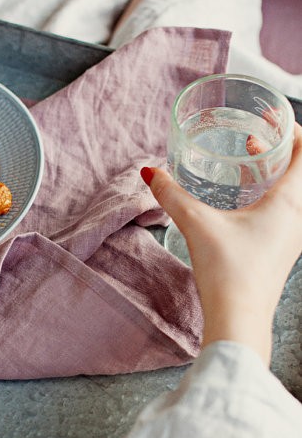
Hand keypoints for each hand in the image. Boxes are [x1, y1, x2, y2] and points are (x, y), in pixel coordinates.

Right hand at [141, 124, 301, 363]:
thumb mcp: (196, 224)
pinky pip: (288, 209)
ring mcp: (294, 235)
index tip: (270, 118)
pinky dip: (273, 193)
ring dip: (277, 170)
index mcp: (289, 202)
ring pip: (295, 190)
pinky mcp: (283, 249)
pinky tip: (244, 198)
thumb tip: (150, 172)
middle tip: (255, 135)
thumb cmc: (228, 272)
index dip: (292, 129)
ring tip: (250, 161)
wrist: (239, 319)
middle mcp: (299, 216)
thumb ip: (171, 195)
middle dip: (281, 147)